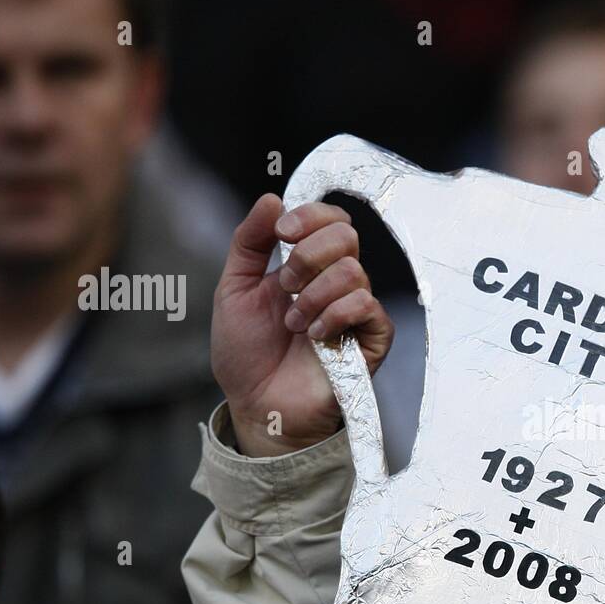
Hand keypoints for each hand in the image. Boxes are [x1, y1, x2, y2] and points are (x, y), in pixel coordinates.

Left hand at [211, 193, 393, 456]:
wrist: (256, 405)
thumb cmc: (246, 353)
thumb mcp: (233, 288)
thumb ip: (248, 242)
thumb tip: (273, 198)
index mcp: (307, 263)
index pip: (330, 219)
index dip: (310, 215)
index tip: (282, 233)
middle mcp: (336, 281)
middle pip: (346, 235)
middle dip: (307, 255)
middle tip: (284, 287)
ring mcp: (356, 310)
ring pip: (353, 271)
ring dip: (313, 295)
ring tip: (293, 323)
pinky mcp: (371, 339)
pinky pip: (366, 305)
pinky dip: (333, 315)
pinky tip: (314, 336)